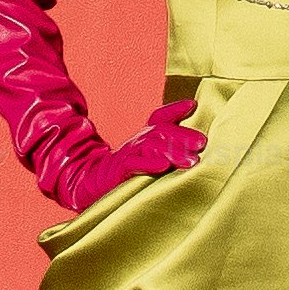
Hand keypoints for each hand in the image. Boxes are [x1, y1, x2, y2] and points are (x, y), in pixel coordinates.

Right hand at [57, 97, 205, 213]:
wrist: (86, 184)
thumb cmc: (122, 175)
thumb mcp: (145, 160)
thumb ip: (165, 153)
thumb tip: (195, 154)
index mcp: (143, 137)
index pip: (159, 117)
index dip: (175, 109)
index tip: (192, 105)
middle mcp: (136, 142)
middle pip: (161, 132)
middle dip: (183, 136)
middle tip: (202, 143)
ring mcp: (126, 154)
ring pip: (151, 147)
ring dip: (172, 152)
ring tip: (192, 160)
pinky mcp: (117, 170)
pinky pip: (133, 164)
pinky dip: (149, 164)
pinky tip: (163, 166)